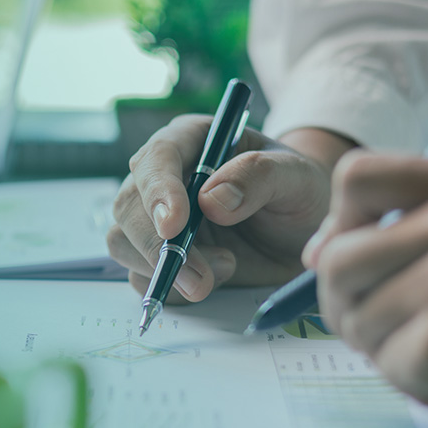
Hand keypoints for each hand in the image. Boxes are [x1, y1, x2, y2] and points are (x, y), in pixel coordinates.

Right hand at [106, 117, 343, 302]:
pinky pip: (141, 275)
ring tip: (225, 270)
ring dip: (162, 268)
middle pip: (128, 205)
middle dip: (158, 245)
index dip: (159, 190)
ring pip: (124, 241)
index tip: (174, 226)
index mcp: (192, 140)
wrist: (304, 232)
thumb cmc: (301, 191)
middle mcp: (165, 176)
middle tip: (201, 277)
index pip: (158, 157)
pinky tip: (216, 279)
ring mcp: (156, 218)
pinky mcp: (160, 254)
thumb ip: (260, 176)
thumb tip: (211, 199)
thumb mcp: (297, 176)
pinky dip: (171, 288)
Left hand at [305, 152, 427, 427]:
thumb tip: (320, 250)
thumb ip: (424, 224)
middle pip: (339, 255)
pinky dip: (408, 377)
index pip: (357, 175)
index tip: (348, 258)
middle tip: (383, 328)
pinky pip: (381, 359)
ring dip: (380, 343)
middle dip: (346, 301)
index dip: (339, 222)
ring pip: (352, 313)